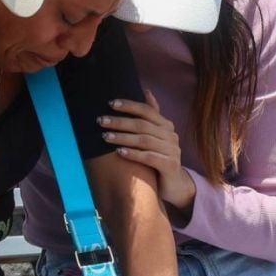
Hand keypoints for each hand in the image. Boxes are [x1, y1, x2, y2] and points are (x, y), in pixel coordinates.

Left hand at [98, 90, 195, 210]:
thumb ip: (152, 115)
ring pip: (144, 140)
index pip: (146, 110)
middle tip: (100, 121)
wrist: (174, 185)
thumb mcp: (155, 136)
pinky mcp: (171, 166)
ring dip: (122, 137)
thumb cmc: (159, 157)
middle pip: (142, 125)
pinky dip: (133, 153)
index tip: (110, 104)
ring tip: (105, 136)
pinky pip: (149, 157)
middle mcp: (171, 135)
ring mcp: (172, 150)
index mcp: (166, 125)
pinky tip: (119, 152)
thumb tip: (146, 90)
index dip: (129, 105)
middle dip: (120, 122)